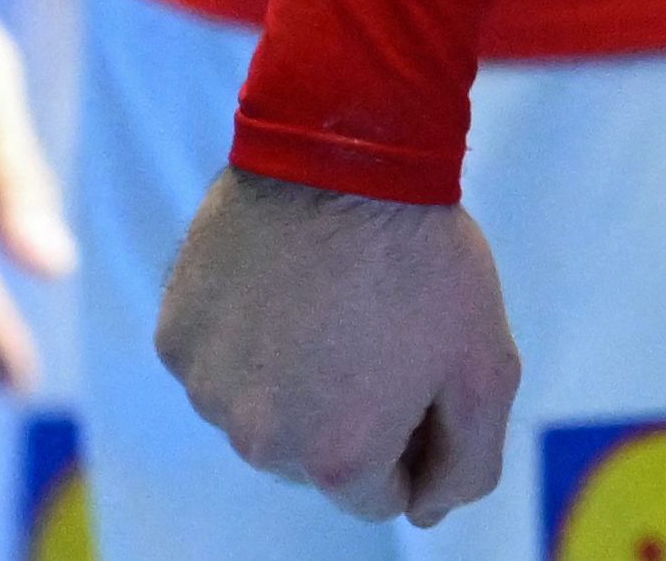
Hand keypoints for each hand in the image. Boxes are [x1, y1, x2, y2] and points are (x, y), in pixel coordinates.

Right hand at [158, 171, 519, 523]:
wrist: (345, 151)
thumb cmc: (425, 258)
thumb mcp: (488, 365)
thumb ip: (468, 463)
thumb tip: (426, 513)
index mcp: (339, 459)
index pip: (381, 494)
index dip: (414, 431)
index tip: (423, 367)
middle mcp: (261, 442)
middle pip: (317, 457)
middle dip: (354, 408)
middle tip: (380, 325)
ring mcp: (208, 392)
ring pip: (264, 411)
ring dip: (297, 373)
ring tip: (333, 297)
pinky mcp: (177, 340)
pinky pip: (221, 361)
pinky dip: (250, 335)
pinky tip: (284, 281)